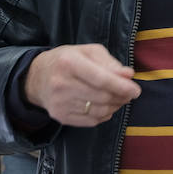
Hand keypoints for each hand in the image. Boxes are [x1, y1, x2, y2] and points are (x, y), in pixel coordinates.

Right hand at [24, 43, 140, 126]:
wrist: (37, 78)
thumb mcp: (87, 52)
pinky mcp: (60, 116)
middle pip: (102, 97)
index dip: (121, 86)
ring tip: (119, 98)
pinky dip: (104, 115)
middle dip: (121, 96)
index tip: (136, 90)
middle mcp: (61, 84)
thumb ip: (110, 63)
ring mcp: (59, 103)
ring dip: (115, 106)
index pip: (101, 79)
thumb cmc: (67, 60)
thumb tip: (128, 75)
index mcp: (69, 63)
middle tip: (130, 93)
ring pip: (98, 111)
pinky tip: (106, 106)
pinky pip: (91, 121)